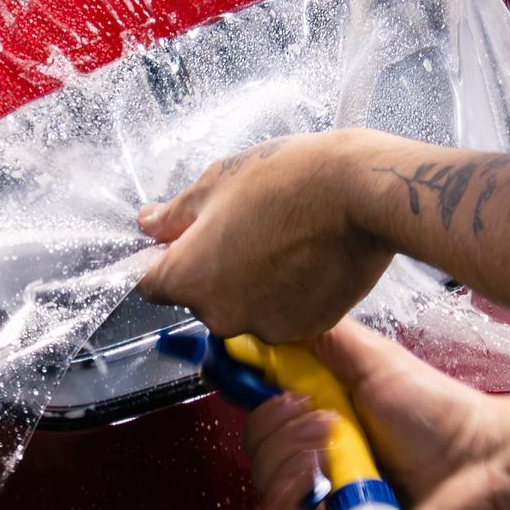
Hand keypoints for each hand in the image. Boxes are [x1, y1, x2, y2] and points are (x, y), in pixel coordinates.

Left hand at [136, 129, 395, 340]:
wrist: (359, 195)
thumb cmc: (288, 180)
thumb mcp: (217, 182)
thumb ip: (175, 213)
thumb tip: (150, 224)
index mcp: (189, 278)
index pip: (150, 283)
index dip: (161, 258)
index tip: (178, 240)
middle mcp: (221, 315)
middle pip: (199, 297)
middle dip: (211, 267)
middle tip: (242, 225)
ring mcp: (266, 327)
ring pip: (243, 306)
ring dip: (250, 282)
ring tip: (280, 238)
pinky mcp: (306, 329)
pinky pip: (282, 313)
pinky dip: (286, 292)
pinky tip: (304, 256)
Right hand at [245, 316, 509, 509]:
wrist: (482, 460)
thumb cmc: (437, 413)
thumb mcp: (372, 359)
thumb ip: (320, 339)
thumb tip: (267, 323)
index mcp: (325, 430)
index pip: (266, 419)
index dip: (257, 396)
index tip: (257, 373)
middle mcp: (322, 472)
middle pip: (258, 452)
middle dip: (274, 421)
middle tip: (313, 406)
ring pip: (265, 485)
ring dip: (286, 448)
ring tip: (328, 431)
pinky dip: (290, 487)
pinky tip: (317, 465)